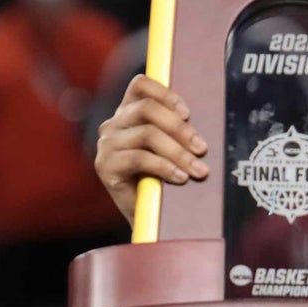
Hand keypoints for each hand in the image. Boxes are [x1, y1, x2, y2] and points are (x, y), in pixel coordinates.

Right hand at [93, 75, 208, 224]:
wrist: (148, 221)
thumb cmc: (163, 183)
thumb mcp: (171, 150)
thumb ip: (176, 131)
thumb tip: (201, 125)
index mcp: (128, 114)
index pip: (140, 85)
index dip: (165, 93)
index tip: (188, 114)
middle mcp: (113, 125)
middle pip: (146, 109)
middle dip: (180, 129)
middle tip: (202, 148)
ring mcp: (107, 145)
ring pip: (147, 134)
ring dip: (178, 152)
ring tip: (198, 170)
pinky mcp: (105, 166)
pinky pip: (139, 158)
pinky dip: (164, 167)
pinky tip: (180, 178)